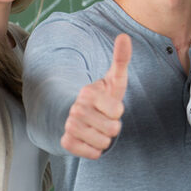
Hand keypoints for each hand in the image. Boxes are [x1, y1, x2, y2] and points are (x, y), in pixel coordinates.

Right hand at [60, 34, 131, 158]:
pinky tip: (91, 140)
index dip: (119, 111)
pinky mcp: (66, 142)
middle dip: (114, 127)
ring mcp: (69, 125)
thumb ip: (121, 59)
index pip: (117, 111)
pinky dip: (96, 151)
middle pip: (112, 129)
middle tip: (106, 120)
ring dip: (106, 139)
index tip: (111, 106)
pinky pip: (92, 154)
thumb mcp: (116, 79)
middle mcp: (75, 108)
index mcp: (87, 92)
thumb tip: (124, 36)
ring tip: (100, 129)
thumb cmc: (106, 96)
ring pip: (103, 143)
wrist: (87, 116)